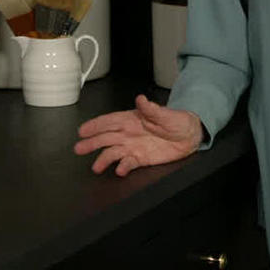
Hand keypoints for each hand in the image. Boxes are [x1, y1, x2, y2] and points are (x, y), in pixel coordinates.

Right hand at [74, 95, 203, 176]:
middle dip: (92, 143)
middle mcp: (129, 133)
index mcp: (131, 119)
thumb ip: (152, 109)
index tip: (83, 130)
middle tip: (79, 148)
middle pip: (106, 138)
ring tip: (95, 167)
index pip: (109, 121)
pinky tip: (119, 170)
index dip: (95, 125)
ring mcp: (133, 147)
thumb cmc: (177, 121)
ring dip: (103, 159)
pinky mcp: (141, 159)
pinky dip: (123, 167)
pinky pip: (128, 163)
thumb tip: (141, 99)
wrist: (190, 136)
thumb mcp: (166, 114)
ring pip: (113, 152)